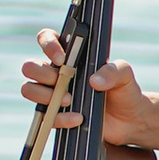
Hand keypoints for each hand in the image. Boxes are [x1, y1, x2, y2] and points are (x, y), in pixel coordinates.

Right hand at [21, 28, 157, 144]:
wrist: (129, 120)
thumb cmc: (124, 90)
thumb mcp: (124, 75)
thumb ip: (113, 71)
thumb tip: (94, 80)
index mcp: (70, 55)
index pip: (46, 39)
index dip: (48, 44)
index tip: (62, 57)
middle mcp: (57, 72)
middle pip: (30, 66)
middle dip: (43, 73)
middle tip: (63, 80)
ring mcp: (54, 94)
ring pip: (29, 89)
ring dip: (45, 95)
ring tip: (68, 100)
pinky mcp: (56, 115)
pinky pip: (45, 116)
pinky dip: (60, 118)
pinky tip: (78, 118)